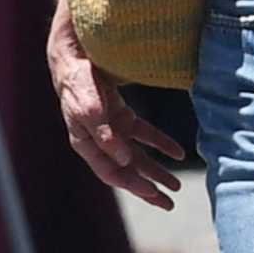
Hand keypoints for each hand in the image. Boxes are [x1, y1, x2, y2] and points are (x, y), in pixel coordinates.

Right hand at [47, 0, 184, 209]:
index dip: (132, 184)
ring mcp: (110, 127)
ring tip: (177, 187)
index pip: (110, 171)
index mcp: (85, 141)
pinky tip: (178, 152)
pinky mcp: (120, 113)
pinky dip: (161, 143)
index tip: (153, 193)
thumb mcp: (86, 102)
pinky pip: (143, 133)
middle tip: (170, 202)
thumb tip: (124, 159)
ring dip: (156, 171)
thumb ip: (102, 129)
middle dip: (147, 188)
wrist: (75, 49)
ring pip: (136, 156)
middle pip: (125, 170)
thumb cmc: (77, 76)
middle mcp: (98, 139)